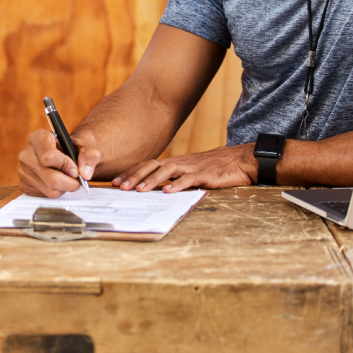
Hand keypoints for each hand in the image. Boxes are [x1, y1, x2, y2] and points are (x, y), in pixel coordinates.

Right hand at [18, 129, 100, 197]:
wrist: (66, 153)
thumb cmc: (74, 147)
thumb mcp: (85, 144)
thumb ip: (89, 156)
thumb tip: (85, 174)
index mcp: (37, 138)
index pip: (48, 157)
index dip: (65, 165)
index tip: (75, 169)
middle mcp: (26, 155)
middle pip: (51, 178)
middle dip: (70, 182)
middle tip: (77, 179)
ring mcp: (23, 171)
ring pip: (50, 190)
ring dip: (65, 188)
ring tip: (67, 178)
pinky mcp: (24, 185)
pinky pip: (46, 196)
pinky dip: (57, 192)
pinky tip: (58, 181)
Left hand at [112, 143, 256, 192]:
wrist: (238, 161)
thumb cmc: (211, 168)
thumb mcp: (189, 172)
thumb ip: (173, 178)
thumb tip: (154, 189)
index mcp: (174, 162)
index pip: (147, 166)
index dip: (130, 173)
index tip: (115, 182)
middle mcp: (179, 162)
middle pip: (152, 166)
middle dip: (134, 176)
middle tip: (120, 187)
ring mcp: (191, 167)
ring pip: (167, 171)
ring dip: (151, 180)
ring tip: (139, 190)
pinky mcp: (205, 175)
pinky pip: (189, 179)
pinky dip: (178, 185)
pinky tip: (168, 192)